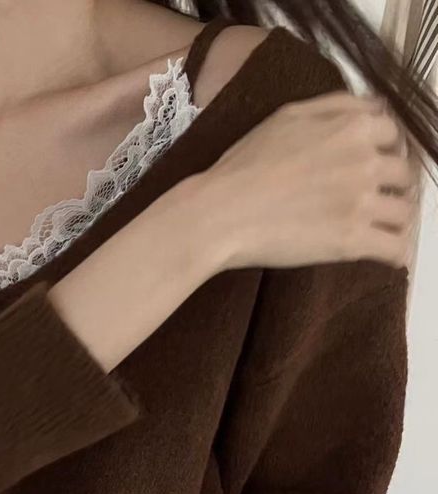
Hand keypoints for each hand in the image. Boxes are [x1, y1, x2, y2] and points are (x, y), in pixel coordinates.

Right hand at [192, 90, 416, 271]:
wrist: (221, 212)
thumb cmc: (245, 165)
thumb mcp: (289, 115)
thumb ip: (336, 106)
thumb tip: (371, 107)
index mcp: (354, 127)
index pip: (393, 136)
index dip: (384, 152)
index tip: (373, 167)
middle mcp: (367, 160)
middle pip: (403, 175)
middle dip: (393, 187)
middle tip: (375, 200)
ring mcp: (363, 202)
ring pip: (404, 212)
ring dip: (395, 220)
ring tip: (381, 228)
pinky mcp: (353, 241)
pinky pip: (395, 249)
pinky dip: (396, 253)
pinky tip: (389, 255)